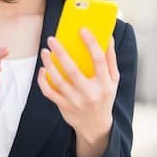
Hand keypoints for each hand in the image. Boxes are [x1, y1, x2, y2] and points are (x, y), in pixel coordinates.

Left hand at [37, 29, 119, 156]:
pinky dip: (44, 81)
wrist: (95, 126)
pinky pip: (50, 92)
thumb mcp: (113, 81)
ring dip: (49, 64)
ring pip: (58, 80)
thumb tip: (108, 38)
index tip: (82, 29)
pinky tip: (43, 70)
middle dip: (61, 52)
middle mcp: (90, 93)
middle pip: (73, 70)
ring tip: (45, 51)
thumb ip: (110, 59)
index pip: (99, 60)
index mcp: (105, 84)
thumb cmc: (104, 97)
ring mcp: (76, 101)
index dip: (91, 43)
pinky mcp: (64, 107)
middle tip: (52, 39)